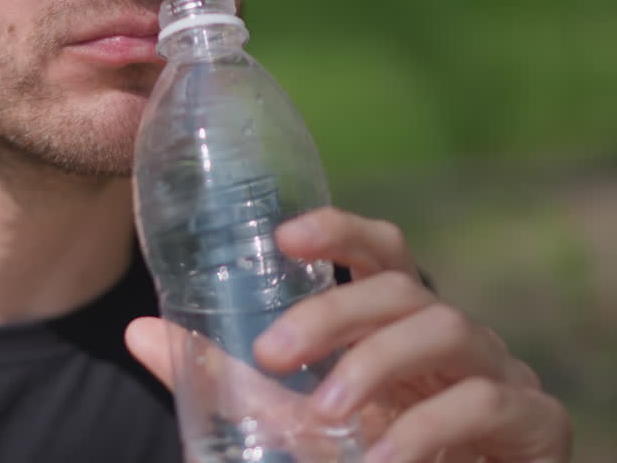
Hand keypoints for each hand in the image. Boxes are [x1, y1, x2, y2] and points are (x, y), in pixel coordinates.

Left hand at [126, 207, 572, 462]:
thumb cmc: (370, 450)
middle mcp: (449, 333)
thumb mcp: (287, 415)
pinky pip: (486, 402)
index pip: (380, 250)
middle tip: (273, 350)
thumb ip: (224, 378)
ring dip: (377, 363)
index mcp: (396, 321)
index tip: (285, 236)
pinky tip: (382, 459)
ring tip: (325, 411)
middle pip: (400, 285)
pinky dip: (427, 429)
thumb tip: (138, 331)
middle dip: (334, 310)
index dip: (340, 230)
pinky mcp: (533, 420)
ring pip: (449, 327)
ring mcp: (498, 371)